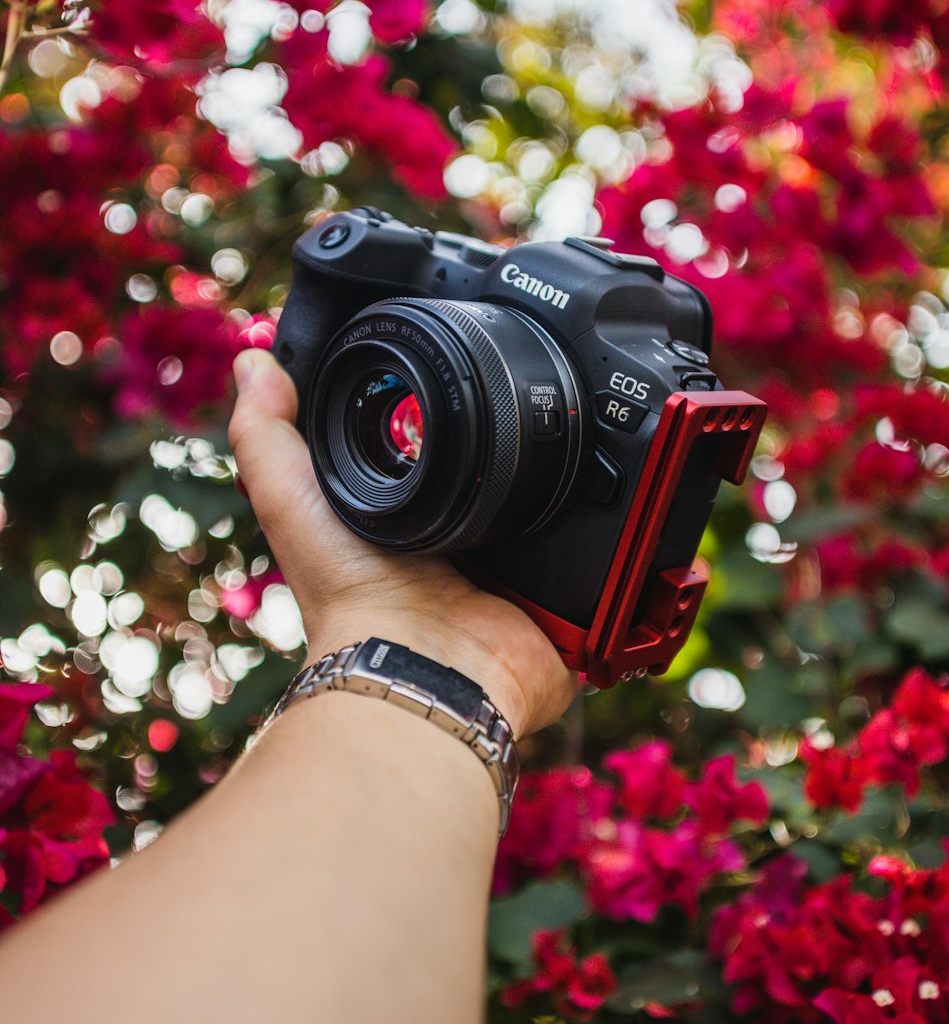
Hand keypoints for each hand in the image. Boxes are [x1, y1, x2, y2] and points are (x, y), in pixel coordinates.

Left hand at [228, 349, 577, 738]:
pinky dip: (609, 531)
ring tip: (587, 432)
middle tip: (536, 395)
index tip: (462, 368)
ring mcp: (518, 581)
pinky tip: (616, 487)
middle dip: (521, 445)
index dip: (445, 418)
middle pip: (501, 480)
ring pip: (559, 513)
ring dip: (574, 483)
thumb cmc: (352, 594)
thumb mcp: (291, 498)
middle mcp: (462, 553)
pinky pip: (600, 557)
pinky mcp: (567, 604)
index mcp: (406, 526)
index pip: (435, 458)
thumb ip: (267, 433)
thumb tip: (256, 359)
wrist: (425, 664)